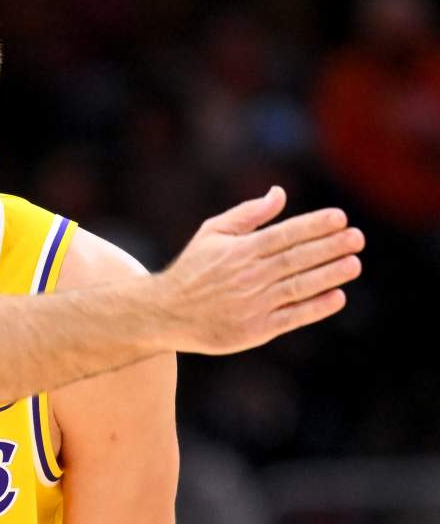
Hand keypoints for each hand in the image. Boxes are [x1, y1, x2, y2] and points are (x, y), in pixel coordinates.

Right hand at [155, 187, 363, 354]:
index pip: (284, 235)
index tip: (340, 217)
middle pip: (296, 259)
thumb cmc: (193, 270)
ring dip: (329, 275)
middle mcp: (248, 276)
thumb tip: (279, 193)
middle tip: (357, 237)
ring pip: (298, 286)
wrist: (166, 313)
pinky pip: (292, 317)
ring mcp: (253, 304)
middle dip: (329, 247)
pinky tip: (336, 296)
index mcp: (239, 250)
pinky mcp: (255, 330)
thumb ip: (248, 214)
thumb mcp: (212, 233)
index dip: (313, 226)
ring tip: (354, 263)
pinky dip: (315, 307)